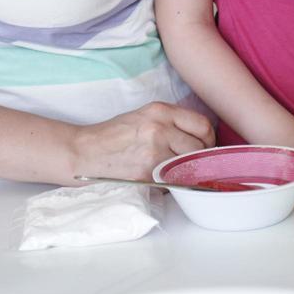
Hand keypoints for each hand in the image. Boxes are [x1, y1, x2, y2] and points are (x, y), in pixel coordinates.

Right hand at [70, 102, 214, 181]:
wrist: (85, 152)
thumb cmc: (114, 135)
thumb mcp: (143, 116)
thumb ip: (171, 123)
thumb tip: (200, 140)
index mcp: (160, 111)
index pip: (202, 124)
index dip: (208, 139)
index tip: (206, 146)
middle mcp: (160, 128)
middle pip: (200, 147)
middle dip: (200, 158)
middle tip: (194, 163)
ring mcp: (154, 152)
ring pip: (190, 166)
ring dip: (187, 171)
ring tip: (176, 170)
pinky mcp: (147, 173)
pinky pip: (174, 180)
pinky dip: (173, 182)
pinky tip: (163, 178)